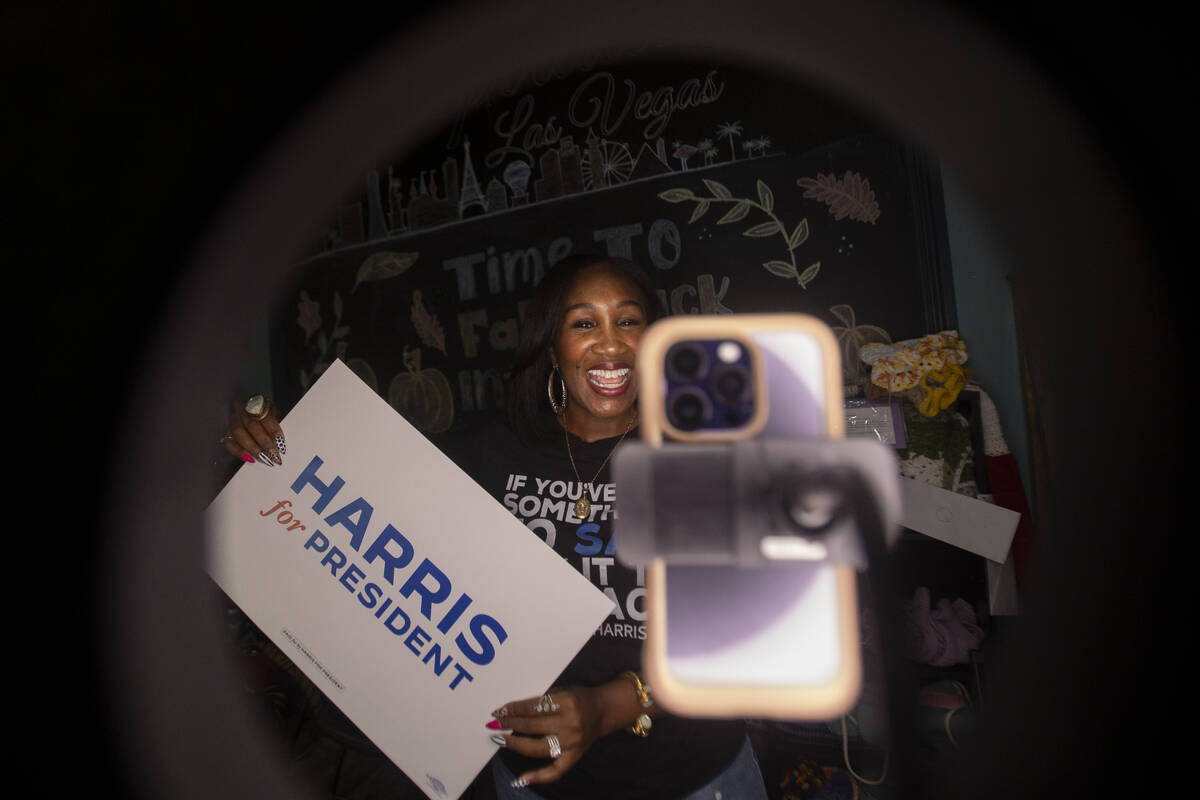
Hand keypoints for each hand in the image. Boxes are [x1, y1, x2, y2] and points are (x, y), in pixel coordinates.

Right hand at [221, 396, 285, 465]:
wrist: (250, 413)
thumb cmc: (265, 416)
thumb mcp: (275, 415)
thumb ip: (278, 424)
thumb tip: (280, 442)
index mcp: (256, 403)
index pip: (265, 416)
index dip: (273, 430)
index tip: (281, 443)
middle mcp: (242, 410)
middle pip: (252, 425)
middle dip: (264, 442)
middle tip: (273, 455)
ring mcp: (232, 421)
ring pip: (239, 434)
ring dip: (253, 448)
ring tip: (264, 459)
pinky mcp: (226, 432)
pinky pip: (229, 443)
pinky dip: (240, 452)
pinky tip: (250, 459)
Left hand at [490, 686, 605, 787]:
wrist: (605, 710)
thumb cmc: (580, 697)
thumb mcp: (563, 691)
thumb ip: (543, 701)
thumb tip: (513, 712)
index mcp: (566, 702)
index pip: (532, 707)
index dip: (513, 709)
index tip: (500, 711)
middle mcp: (569, 723)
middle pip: (532, 726)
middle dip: (510, 724)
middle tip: (494, 723)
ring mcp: (572, 742)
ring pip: (538, 748)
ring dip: (516, 745)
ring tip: (500, 740)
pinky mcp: (575, 756)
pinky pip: (555, 771)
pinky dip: (539, 776)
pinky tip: (522, 778)